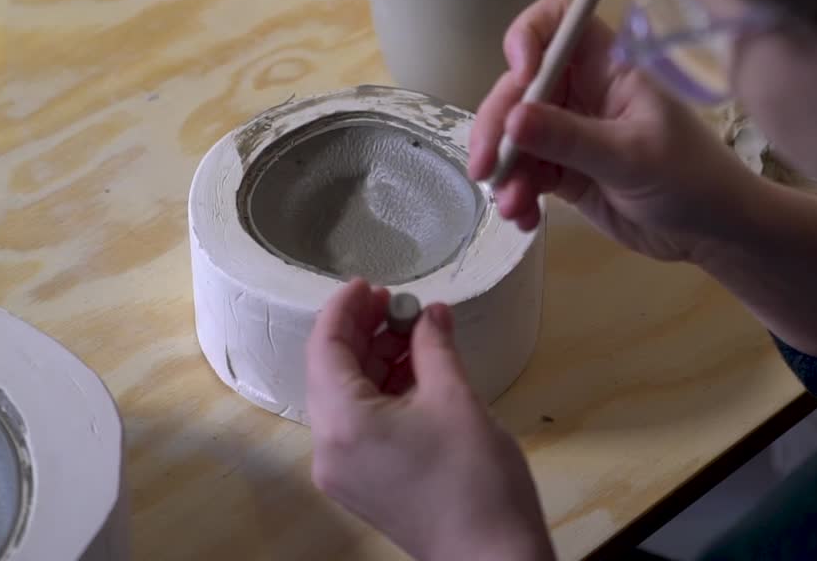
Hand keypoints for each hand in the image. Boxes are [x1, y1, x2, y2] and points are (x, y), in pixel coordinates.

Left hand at [306, 279, 554, 560]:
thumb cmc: (475, 478)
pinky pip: (359, 424)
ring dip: (375, 361)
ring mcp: (343, 471)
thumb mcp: (456, 398)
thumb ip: (433, 346)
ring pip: (347, 398)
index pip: (324, 348)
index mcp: (342, 423)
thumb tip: (428, 313)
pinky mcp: (363, 484)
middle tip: (397, 304)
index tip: (371, 283)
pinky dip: (382, 393)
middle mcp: (329, 449)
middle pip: (331, 373)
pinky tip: (416, 370)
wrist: (491, 557)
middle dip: (362, 333)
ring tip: (415, 333)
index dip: (344, 309)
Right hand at [470, 0, 759, 262]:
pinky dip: (517, 194)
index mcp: (606, 67)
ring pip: (514, 136)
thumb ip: (570, 138)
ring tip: (512, 207)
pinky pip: (525, 174)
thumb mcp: (631, 156)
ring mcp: (570, 133)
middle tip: (485, 167)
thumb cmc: (690, 178)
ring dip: (505, 170)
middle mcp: (582, 92)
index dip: (527, 36)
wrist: (713, 233)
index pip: (556, 22)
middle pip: (519, 89)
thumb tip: (512, 119)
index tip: (518, 74)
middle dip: (496, 126)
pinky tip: (524, 218)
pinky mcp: (565, 172)